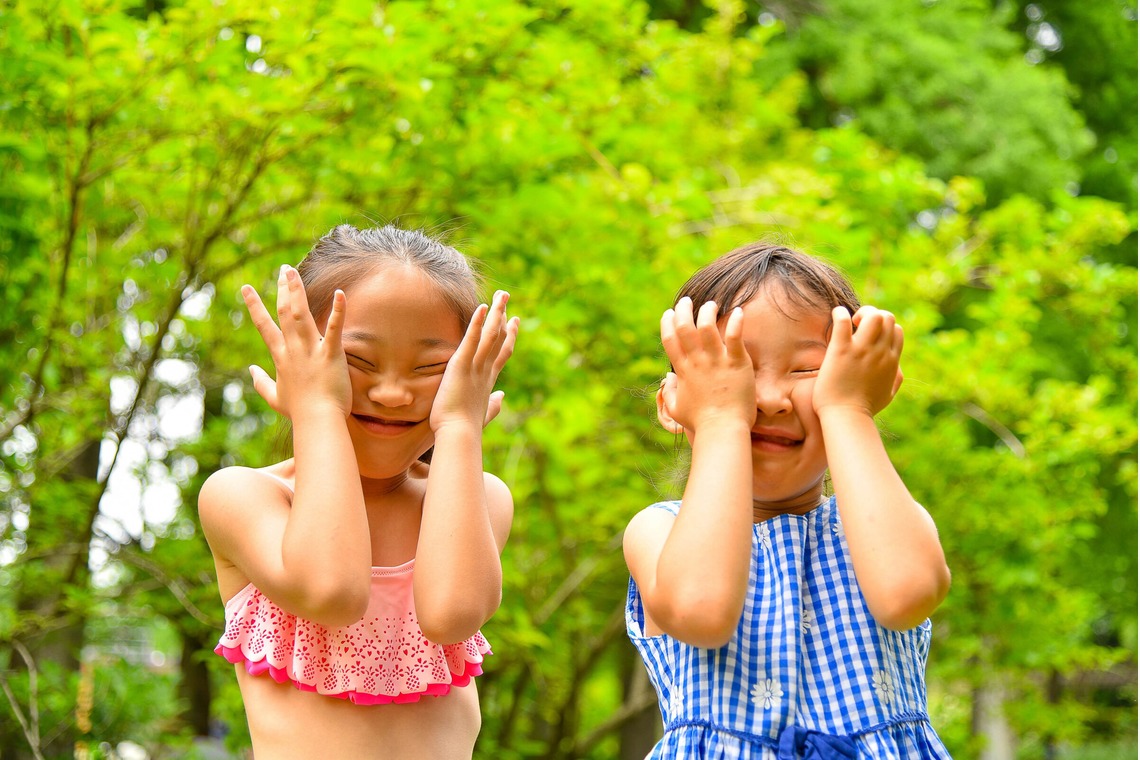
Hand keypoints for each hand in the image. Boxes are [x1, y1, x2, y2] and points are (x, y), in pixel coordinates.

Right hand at [242, 265, 352, 418]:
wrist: (317, 422)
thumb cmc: (300, 412)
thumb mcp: (275, 398)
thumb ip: (261, 383)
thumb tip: (250, 371)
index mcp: (281, 358)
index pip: (265, 327)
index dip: (255, 306)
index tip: (246, 288)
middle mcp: (293, 350)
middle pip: (285, 313)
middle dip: (284, 289)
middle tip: (283, 270)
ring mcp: (310, 351)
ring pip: (301, 315)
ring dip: (297, 291)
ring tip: (292, 272)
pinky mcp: (330, 355)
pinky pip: (333, 329)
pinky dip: (338, 311)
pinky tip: (341, 293)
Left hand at [430, 291, 519, 432]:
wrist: (459, 435)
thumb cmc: (466, 429)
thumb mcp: (483, 414)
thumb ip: (493, 405)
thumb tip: (501, 398)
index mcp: (489, 381)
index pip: (502, 353)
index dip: (509, 336)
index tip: (514, 321)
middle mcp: (486, 370)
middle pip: (499, 338)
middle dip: (504, 316)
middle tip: (506, 297)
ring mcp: (476, 367)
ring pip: (491, 334)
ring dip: (497, 312)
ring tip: (501, 294)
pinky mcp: (462, 365)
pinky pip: (472, 339)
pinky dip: (478, 323)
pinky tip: (482, 307)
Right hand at [658, 297, 755, 433]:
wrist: (722, 430)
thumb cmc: (700, 422)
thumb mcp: (676, 409)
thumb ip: (669, 393)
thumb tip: (667, 380)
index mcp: (683, 370)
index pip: (670, 339)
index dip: (667, 323)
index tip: (669, 313)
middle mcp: (697, 362)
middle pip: (685, 327)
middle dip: (684, 310)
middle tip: (687, 301)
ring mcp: (717, 361)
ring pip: (708, 326)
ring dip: (708, 311)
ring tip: (711, 304)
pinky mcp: (737, 363)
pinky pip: (735, 337)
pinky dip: (737, 322)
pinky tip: (739, 311)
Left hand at [813, 306, 903, 417]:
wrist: (847, 418)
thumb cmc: (865, 408)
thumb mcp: (889, 394)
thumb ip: (896, 379)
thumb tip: (898, 368)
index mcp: (892, 361)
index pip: (897, 330)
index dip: (884, 327)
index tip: (869, 335)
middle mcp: (880, 352)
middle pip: (887, 317)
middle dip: (874, 314)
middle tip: (858, 326)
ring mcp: (862, 350)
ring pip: (873, 315)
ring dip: (861, 312)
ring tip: (849, 323)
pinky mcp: (841, 350)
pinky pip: (842, 321)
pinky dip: (839, 313)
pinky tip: (836, 316)